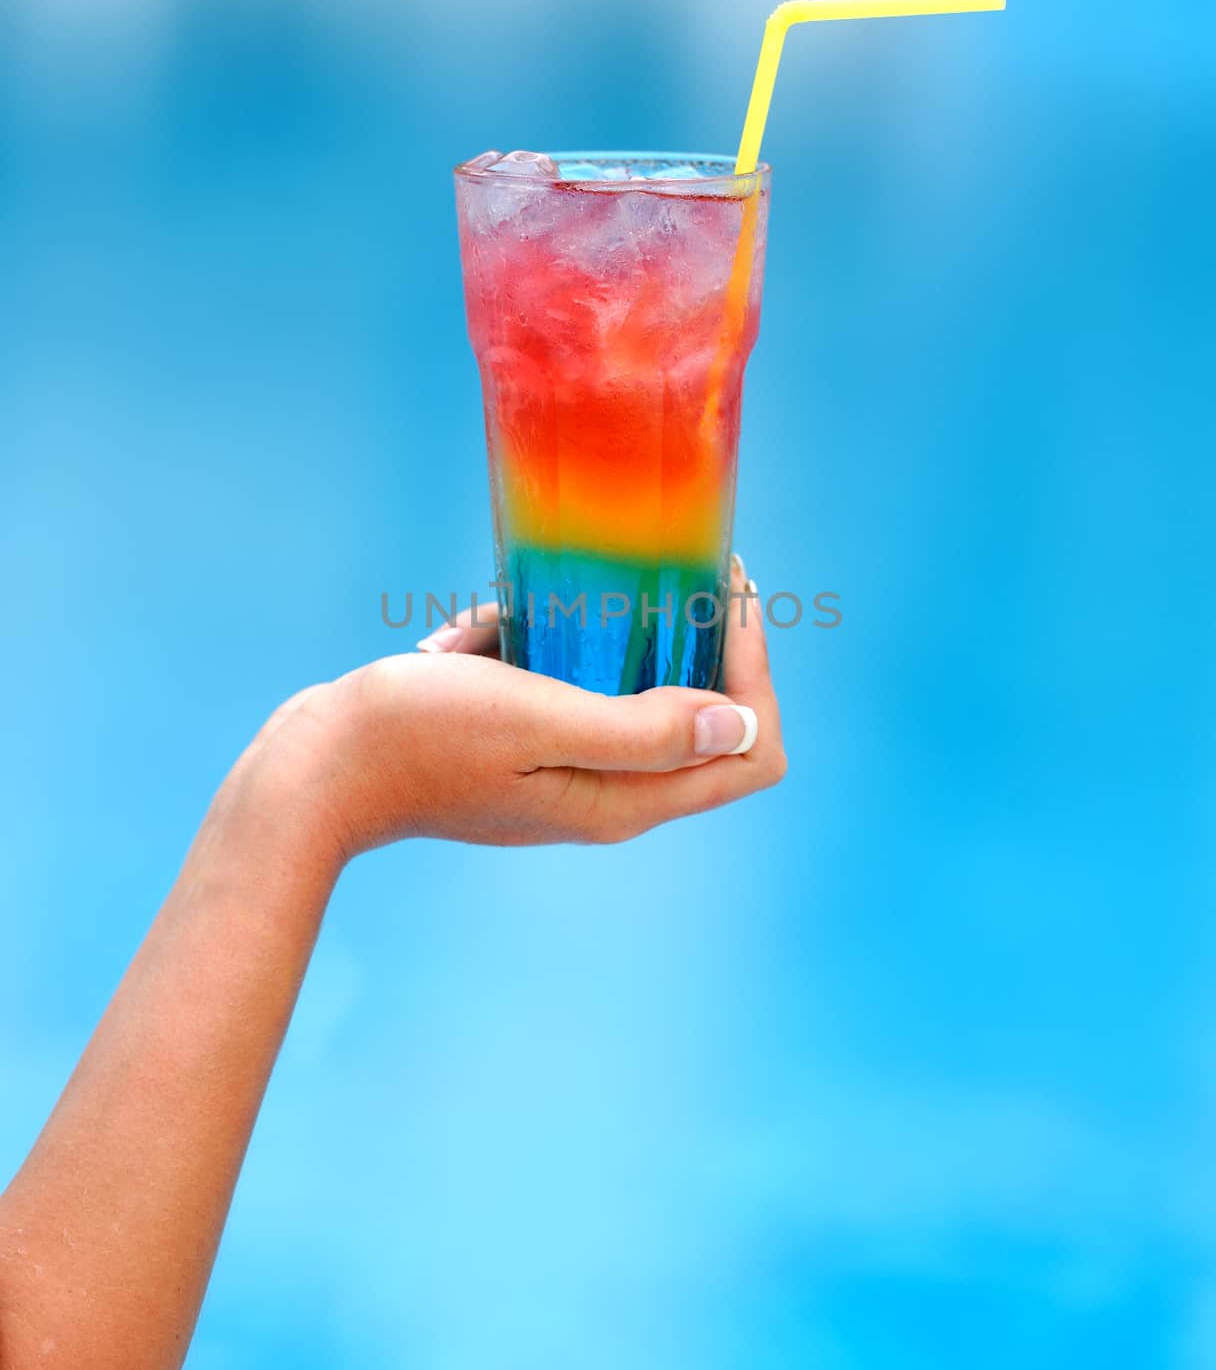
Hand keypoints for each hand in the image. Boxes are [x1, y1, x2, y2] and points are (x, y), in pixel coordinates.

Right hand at [228, 555, 785, 857]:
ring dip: (623, 638)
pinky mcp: (526, 748)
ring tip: (573, 590)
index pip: (750, 751)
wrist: (316, 768)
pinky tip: (494, 625)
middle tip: (675, 570)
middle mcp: (608, 793)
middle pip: (706, 722)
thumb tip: (741, 726)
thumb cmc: (419, 740)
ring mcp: (566, 772)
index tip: (721, 596)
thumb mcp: (536, 722)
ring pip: (639, 696)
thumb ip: (641, 731)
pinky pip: (572, 689)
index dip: (754, 673)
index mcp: (626, 799)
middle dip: (703, 644)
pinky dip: (553, 646)